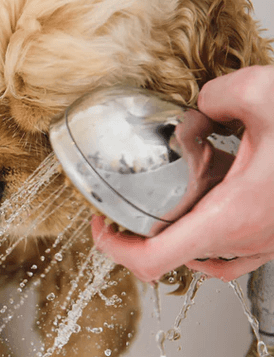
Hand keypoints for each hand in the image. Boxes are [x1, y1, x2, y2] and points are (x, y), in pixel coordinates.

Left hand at [92, 66, 273, 282]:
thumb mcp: (263, 95)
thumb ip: (216, 96)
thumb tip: (201, 106)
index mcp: (230, 217)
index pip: (153, 261)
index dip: (114, 249)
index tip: (100, 226)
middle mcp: (243, 241)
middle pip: (168, 259)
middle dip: (137, 233)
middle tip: (122, 205)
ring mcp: (259, 245)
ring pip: (197, 258)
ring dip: (170, 235)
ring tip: (158, 205)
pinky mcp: (270, 238)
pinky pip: (224, 251)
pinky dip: (201, 234)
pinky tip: (203, 203)